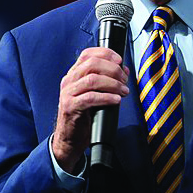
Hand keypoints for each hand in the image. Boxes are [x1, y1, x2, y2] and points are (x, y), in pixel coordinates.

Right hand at [52, 47, 129, 173]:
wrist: (69, 138)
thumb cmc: (83, 116)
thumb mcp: (94, 94)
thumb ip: (106, 81)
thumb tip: (124, 70)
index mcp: (73, 74)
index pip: (87, 54)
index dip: (106, 54)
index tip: (120, 60)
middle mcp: (69, 81)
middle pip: (92, 64)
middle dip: (113, 70)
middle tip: (125, 79)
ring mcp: (67, 93)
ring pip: (92, 79)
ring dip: (112, 84)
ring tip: (123, 91)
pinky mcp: (70, 107)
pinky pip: (90, 98)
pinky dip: (106, 97)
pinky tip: (116, 100)